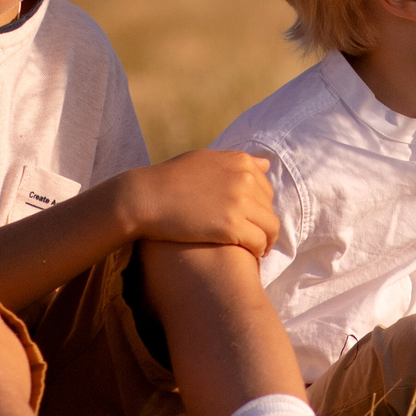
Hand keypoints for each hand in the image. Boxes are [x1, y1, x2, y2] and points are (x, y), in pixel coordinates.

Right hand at [115, 149, 279, 255]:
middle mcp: (244, 179)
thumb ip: (235, 162)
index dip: (260, 207)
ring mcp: (239, 202)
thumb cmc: (169, 179)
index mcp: (239, 162)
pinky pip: (259, 242)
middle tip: (254, 237)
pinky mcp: (231, 226)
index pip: (266, 188)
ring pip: (270, 227)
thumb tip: (265, 165)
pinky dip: (258, 250)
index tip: (252, 220)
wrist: (144, 198)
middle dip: (263, 224)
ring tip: (259, 250)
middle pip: (269, 208)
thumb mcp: (204, 159)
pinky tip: (250, 256)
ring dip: (267, 240)